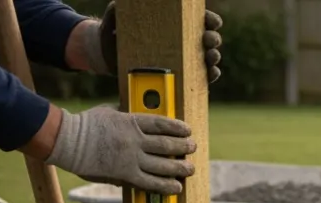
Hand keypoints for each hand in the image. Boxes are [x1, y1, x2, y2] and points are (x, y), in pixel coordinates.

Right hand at [45, 104, 196, 194]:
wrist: (67, 141)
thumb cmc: (84, 124)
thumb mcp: (108, 111)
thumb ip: (125, 114)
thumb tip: (133, 112)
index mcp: (131, 121)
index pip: (161, 123)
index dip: (177, 128)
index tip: (188, 131)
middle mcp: (134, 140)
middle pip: (166, 144)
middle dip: (183, 147)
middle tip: (192, 148)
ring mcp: (130, 158)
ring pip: (162, 164)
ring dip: (179, 167)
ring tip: (190, 168)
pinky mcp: (124, 175)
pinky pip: (149, 182)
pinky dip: (165, 185)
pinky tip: (176, 187)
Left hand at [80, 3, 221, 83]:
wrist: (107, 56)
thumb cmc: (113, 31)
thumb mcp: (114, 18)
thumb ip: (116, 10)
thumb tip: (117, 4)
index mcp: (172, 23)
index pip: (197, 19)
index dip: (209, 19)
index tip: (211, 22)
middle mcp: (181, 40)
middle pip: (207, 38)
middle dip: (213, 39)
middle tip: (208, 40)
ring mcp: (181, 59)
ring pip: (207, 57)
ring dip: (213, 57)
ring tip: (211, 57)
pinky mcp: (178, 77)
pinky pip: (200, 78)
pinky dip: (209, 76)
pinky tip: (211, 73)